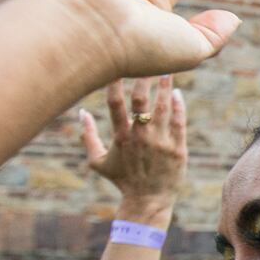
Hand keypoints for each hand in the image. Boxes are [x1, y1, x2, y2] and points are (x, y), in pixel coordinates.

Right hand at [75, 76, 188, 216]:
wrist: (148, 201)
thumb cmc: (122, 180)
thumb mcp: (97, 162)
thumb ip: (88, 136)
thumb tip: (80, 112)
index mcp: (120, 137)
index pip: (115, 103)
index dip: (115, 81)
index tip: (118, 63)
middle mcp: (140, 137)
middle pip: (141, 100)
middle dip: (143, 78)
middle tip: (147, 58)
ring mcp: (160, 143)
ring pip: (163, 108)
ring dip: (164, 86)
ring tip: (166, 69)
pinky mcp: (178, 149)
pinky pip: (179, 122)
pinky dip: (178, 106)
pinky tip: (176, 93)